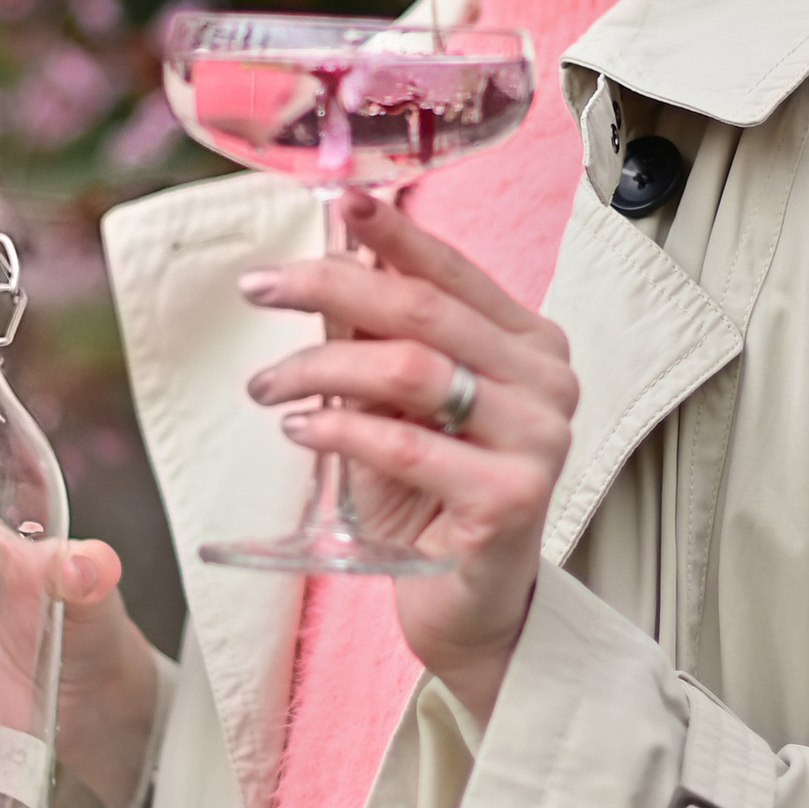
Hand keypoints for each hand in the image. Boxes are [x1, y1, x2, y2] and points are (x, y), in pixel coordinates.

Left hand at [240, 191, 577, 722]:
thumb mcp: (395, 405)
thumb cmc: (428, 500)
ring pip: (413, 371)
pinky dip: (341, 428)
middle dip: (330, 287)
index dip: (392, 234)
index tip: (337, 201)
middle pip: (425, 311)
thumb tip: (325, 265)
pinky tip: (299, 425)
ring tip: (266, 384)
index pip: (454, 271)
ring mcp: (539, 441)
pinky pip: (409, 444)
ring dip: (322, 367)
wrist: (466, 606)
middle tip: (259, 288)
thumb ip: (374, 337)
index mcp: (530, 345)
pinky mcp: (512, 499)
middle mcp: (548, 383)